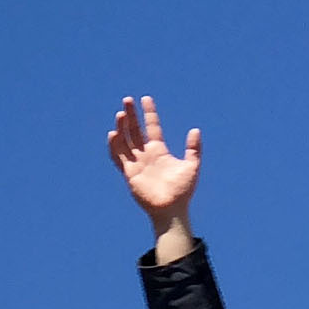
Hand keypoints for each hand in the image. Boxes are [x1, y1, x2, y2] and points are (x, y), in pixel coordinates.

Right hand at [108, 95, 200, 242]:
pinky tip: (113, 134)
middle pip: (135, 130)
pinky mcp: (130, 174)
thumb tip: (196, 130)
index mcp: (159, 151)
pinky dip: (114, 147)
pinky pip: (119, 158)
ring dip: (122, 128)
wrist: (171, 210)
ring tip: (120, 114)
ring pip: (125, 141)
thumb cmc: (182, 191)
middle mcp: (146, 155)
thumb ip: (193, 149)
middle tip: (127, 100)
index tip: (145, 99)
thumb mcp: (192, 166)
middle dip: (131, 115)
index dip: (149, 113)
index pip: (152, 127)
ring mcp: (137, 163)